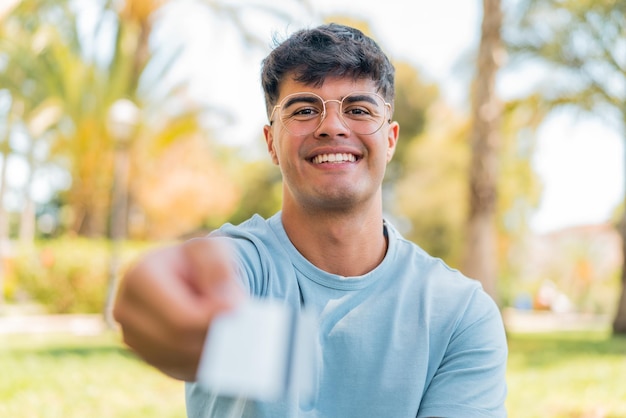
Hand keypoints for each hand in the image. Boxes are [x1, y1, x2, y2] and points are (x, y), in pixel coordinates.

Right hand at [113, 237, 243, 380]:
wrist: (184, 275)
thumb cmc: (199, 261)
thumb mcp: (213, 248)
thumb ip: (219, 266)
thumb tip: (225, 303)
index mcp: (139, 277)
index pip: (182, 318)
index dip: (214, 319)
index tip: (238, 308)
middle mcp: (126, 309)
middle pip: (180, 342)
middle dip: (214, 335)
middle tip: (239, 322)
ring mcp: (131, 337)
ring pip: (181, 359)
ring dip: (211, 349)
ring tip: (229, 327)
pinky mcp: (145, 355)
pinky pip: (180, 369)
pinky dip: (204, 360)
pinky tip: (218, 343)